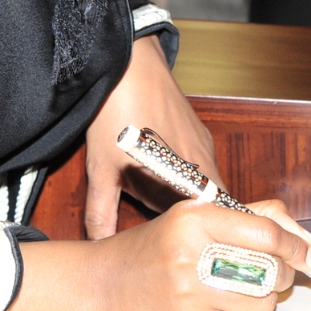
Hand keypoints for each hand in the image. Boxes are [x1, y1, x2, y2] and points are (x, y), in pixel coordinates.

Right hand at [0, 198, 310, 310]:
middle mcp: (193, 256)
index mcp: (194, 220)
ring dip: (262, 296)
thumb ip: (246, 218)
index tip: (309, 252)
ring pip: (263, 302)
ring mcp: (192, 295)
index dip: (296, 244)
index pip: (265, 233)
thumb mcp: (191, 217)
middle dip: (282, 272)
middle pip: (271, 270)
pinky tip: (218, 304)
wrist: (103, 288)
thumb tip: (299, 237)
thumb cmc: (150, 250)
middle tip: (274, 269)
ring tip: (238, 286)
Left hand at [83, 35, 218, 239]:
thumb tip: (99, 246)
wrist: (127, 60)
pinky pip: (200, 164)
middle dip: (194, 222)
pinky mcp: (198, 131)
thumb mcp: (102, 168)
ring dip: (188, 199)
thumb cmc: (116, 113)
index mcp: (189, 179)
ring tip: (163, 207)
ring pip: (205, 185)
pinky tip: (161, 175)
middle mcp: (206, 163)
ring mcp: (204, 145)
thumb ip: (102, 212)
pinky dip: (187, 178)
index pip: (210, 223)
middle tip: (173, 236)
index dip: (199, 238)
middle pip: (210, 207)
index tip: (187, 250)